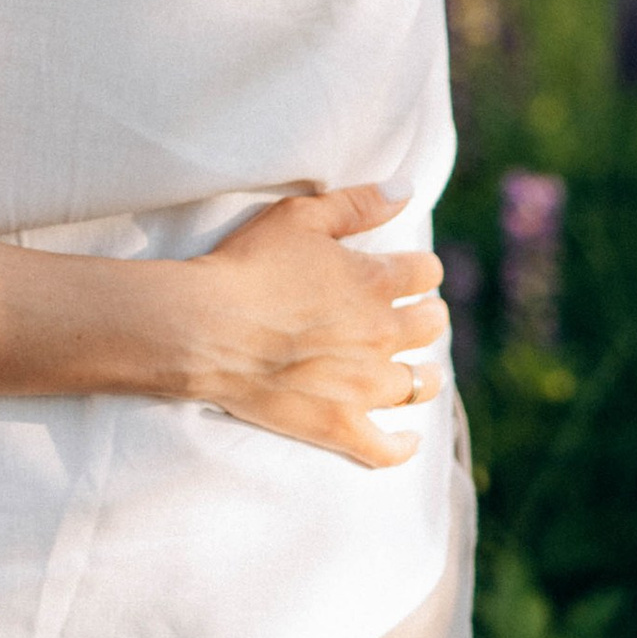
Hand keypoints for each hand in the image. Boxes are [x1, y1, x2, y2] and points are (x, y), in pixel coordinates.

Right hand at [174, 187, 447, 469]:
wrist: (205, 328)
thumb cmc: (248, 265)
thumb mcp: (300, 217)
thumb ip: (358, 203)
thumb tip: (408, 189)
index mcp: (376, 282)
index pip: (425, 272)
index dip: (419, 268)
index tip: (409, 271)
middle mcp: (381, 335)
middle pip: (431, 326)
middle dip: (427, 316)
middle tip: (417, 316)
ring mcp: (363, 386)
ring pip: (418, 384)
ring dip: (424, 374)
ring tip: (419, 370)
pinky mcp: (340, 426)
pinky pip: (388, 448)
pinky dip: (403, 444)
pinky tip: (407, 437)